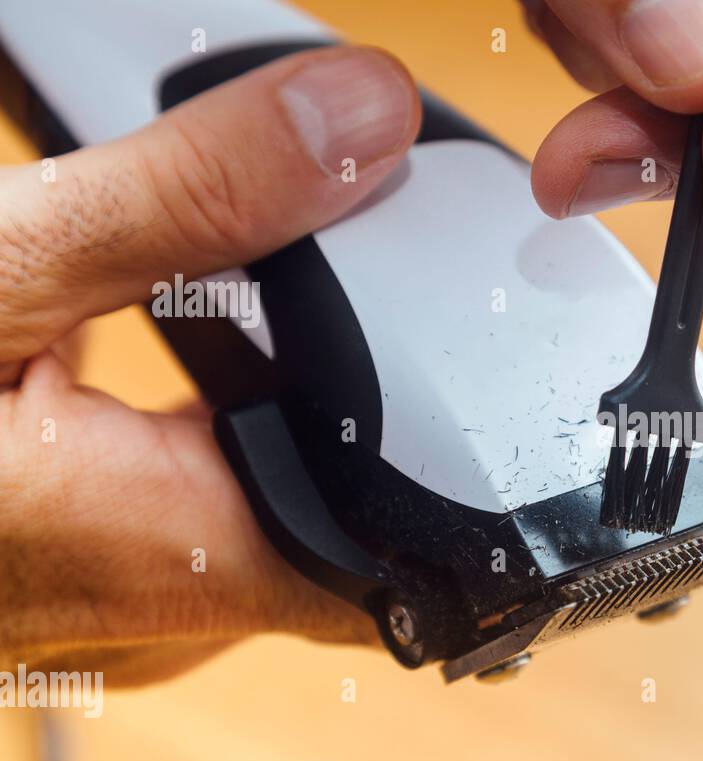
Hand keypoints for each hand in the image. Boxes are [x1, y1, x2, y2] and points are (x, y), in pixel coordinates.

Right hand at [0, 47, 421, 683]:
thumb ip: (187, 201)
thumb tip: (355, 122)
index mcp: (169, 552)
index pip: (410, 565)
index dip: (481, 481)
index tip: (510, 375)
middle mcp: (166, 598)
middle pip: (364, 511)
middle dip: (388, 393)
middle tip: (375, 273)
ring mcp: (128, 583)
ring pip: (288, 495)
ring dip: (303, 392)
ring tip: (288, 279)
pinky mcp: (93, 548)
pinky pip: (212, 485)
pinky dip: (230, 405)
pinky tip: (198, 325)